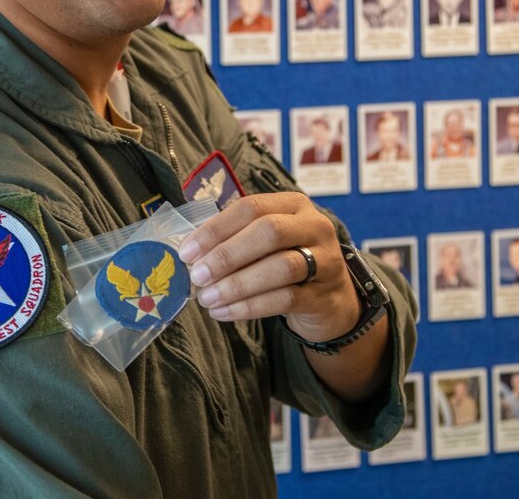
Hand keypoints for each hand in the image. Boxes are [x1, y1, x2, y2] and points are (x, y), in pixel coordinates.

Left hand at [177, 192, 360, 341]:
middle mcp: (313, 226)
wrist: (332, 300)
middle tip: (197, 276)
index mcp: (293, 205)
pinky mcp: (324, 294)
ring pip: (280, 267)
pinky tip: (224, 312)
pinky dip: (250, 306)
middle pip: (268, 232)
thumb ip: (234, 241)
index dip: (216, 229)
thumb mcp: (266, 243)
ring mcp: (325, 260)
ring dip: (237, 284)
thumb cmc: (287, 262)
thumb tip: (190, 256)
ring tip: (207, 299)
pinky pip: (285, 299)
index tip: (187, 251)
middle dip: (227, 255)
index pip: (251, 207)